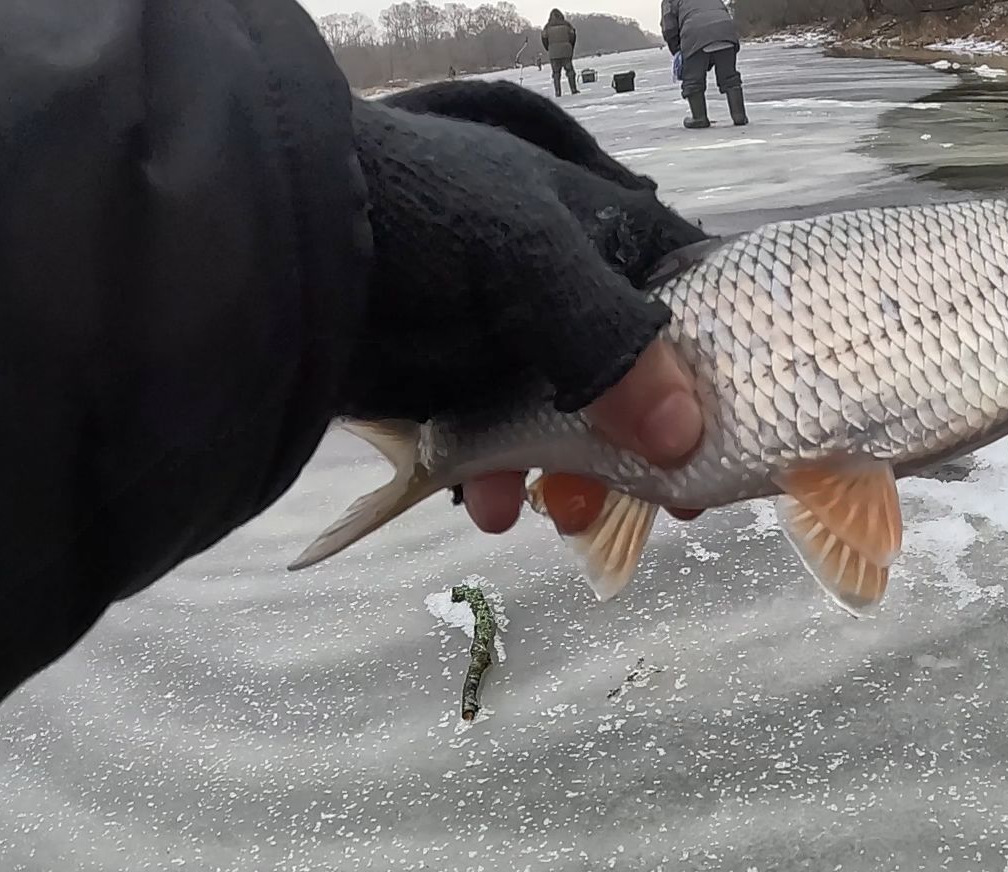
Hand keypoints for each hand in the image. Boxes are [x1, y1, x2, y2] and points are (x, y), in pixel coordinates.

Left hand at [344, 87, 714, 531]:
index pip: (687, 295)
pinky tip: (487, 508)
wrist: (278, 243)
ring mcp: (502, 339)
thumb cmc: (422, 221)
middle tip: (669, 502)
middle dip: (645, 445)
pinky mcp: (446, 384)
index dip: (716, 369)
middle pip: (635, 378)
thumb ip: (615, 345)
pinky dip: (499, 481)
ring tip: (562, 514)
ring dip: (572, 475)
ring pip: (566, 422)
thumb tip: (687, 436)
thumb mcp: (533, 261)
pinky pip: (495, 444)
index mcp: (599, 230)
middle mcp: (560, 283)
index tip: (730, 436)